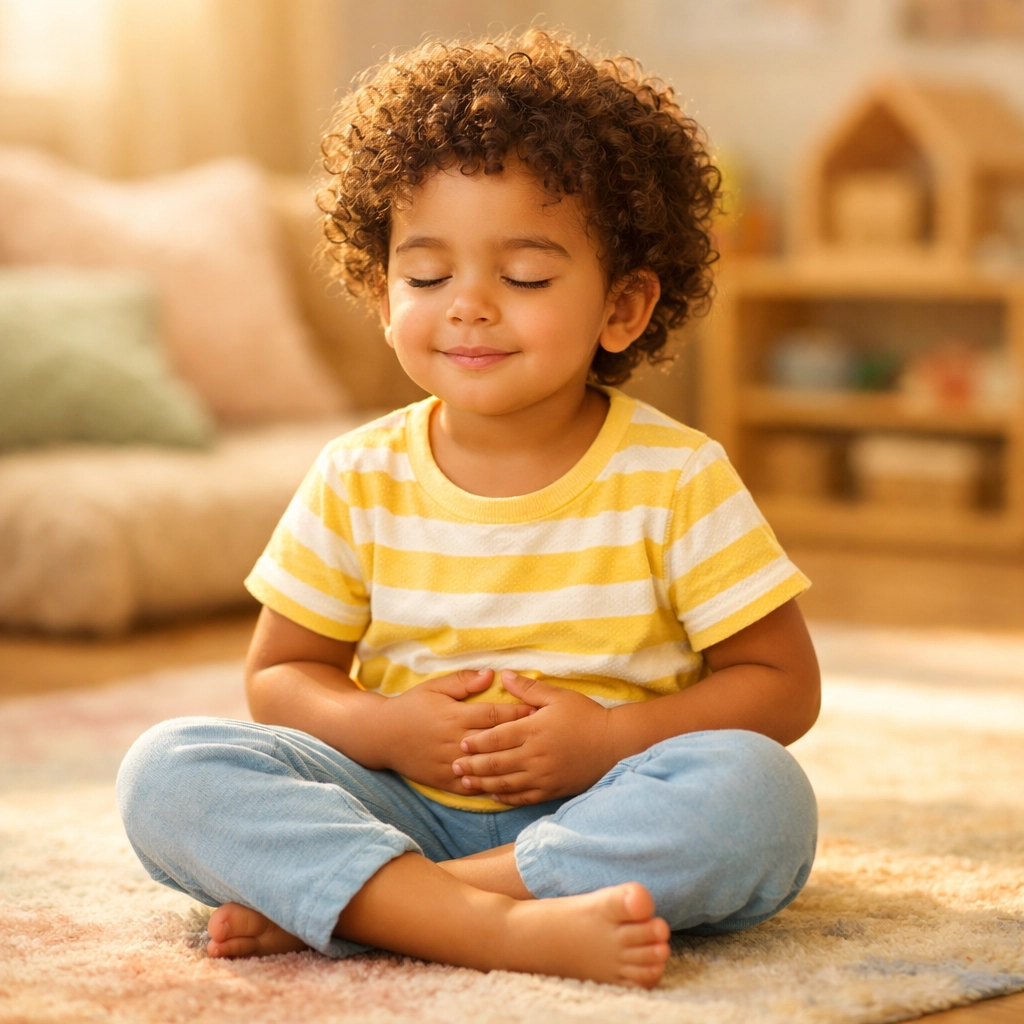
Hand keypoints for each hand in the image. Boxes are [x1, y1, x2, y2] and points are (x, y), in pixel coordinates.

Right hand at [378, 670, 533, 793]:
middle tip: (546, 735)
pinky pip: (472, 787)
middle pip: (495, 740)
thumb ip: (463, 682)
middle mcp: (454, 740)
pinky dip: (490, 786)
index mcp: (455, 715)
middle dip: (521, 737)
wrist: (382, 735)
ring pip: (486, 767)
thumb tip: (491, 674)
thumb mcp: (435, 687)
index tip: (538, 710)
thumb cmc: (412, 706)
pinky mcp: (443, 780)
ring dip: (510, 764)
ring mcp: (449, 763)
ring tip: (533, 761)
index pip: (494, 715)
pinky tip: (509, 785)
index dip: (517, 712)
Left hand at [451, 671, 617, 804]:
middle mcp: (534, 756)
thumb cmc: (586, 716)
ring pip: (505, 783)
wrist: (614, 744)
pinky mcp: (551, 790)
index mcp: (533, 730)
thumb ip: (528, 688)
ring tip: (465, 782)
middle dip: (472, 765)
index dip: (476, 742)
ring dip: (483, 783)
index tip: (461, 743)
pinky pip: (523, 797)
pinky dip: (505, 797)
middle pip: (495, 763)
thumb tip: (503, 675)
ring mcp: (542, 776)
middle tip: (454, 765)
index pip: (496, 738)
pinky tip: (493, 795)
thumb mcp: (557, 696)